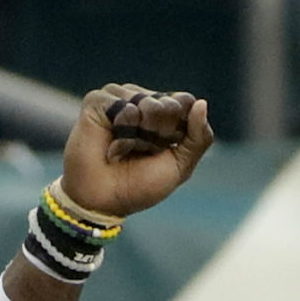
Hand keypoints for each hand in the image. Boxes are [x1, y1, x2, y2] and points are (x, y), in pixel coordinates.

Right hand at [59, 85, 214, 219]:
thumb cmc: (140, 186)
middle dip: (159, 133)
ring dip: (139, 133)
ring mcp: (119, 99)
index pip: (185, 102)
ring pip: (145, 100)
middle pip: (168, 103)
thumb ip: (199, 138)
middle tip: (141, 152)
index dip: (179, 128)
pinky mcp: (97, 101)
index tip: (164, 150)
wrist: (104, 201)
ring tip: (124, 148)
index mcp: (165, 114)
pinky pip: (122, 105)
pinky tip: (112, 143)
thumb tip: (202, 103)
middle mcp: (142, 101)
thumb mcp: (180, 167)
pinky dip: (121, 128)